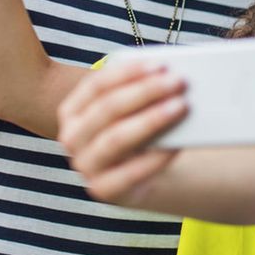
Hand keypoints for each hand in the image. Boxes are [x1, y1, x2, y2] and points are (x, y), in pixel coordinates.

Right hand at [57, 61, 185, 204]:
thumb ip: (143, 91)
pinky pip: (129, 173)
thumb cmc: (138, 132)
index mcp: (73, 110)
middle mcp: (72, 137)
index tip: (160, 64)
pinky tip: (177, 145)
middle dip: (145, 92)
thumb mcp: (133, 110)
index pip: (96, 85)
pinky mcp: (103, 190)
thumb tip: (171, 74)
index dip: (128, 72)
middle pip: (108, 108)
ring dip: (150, 120)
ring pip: (115, 138)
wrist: (139, 176)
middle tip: (178, 82)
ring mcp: (85, 165)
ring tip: (181, 106)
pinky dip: (155, 158)